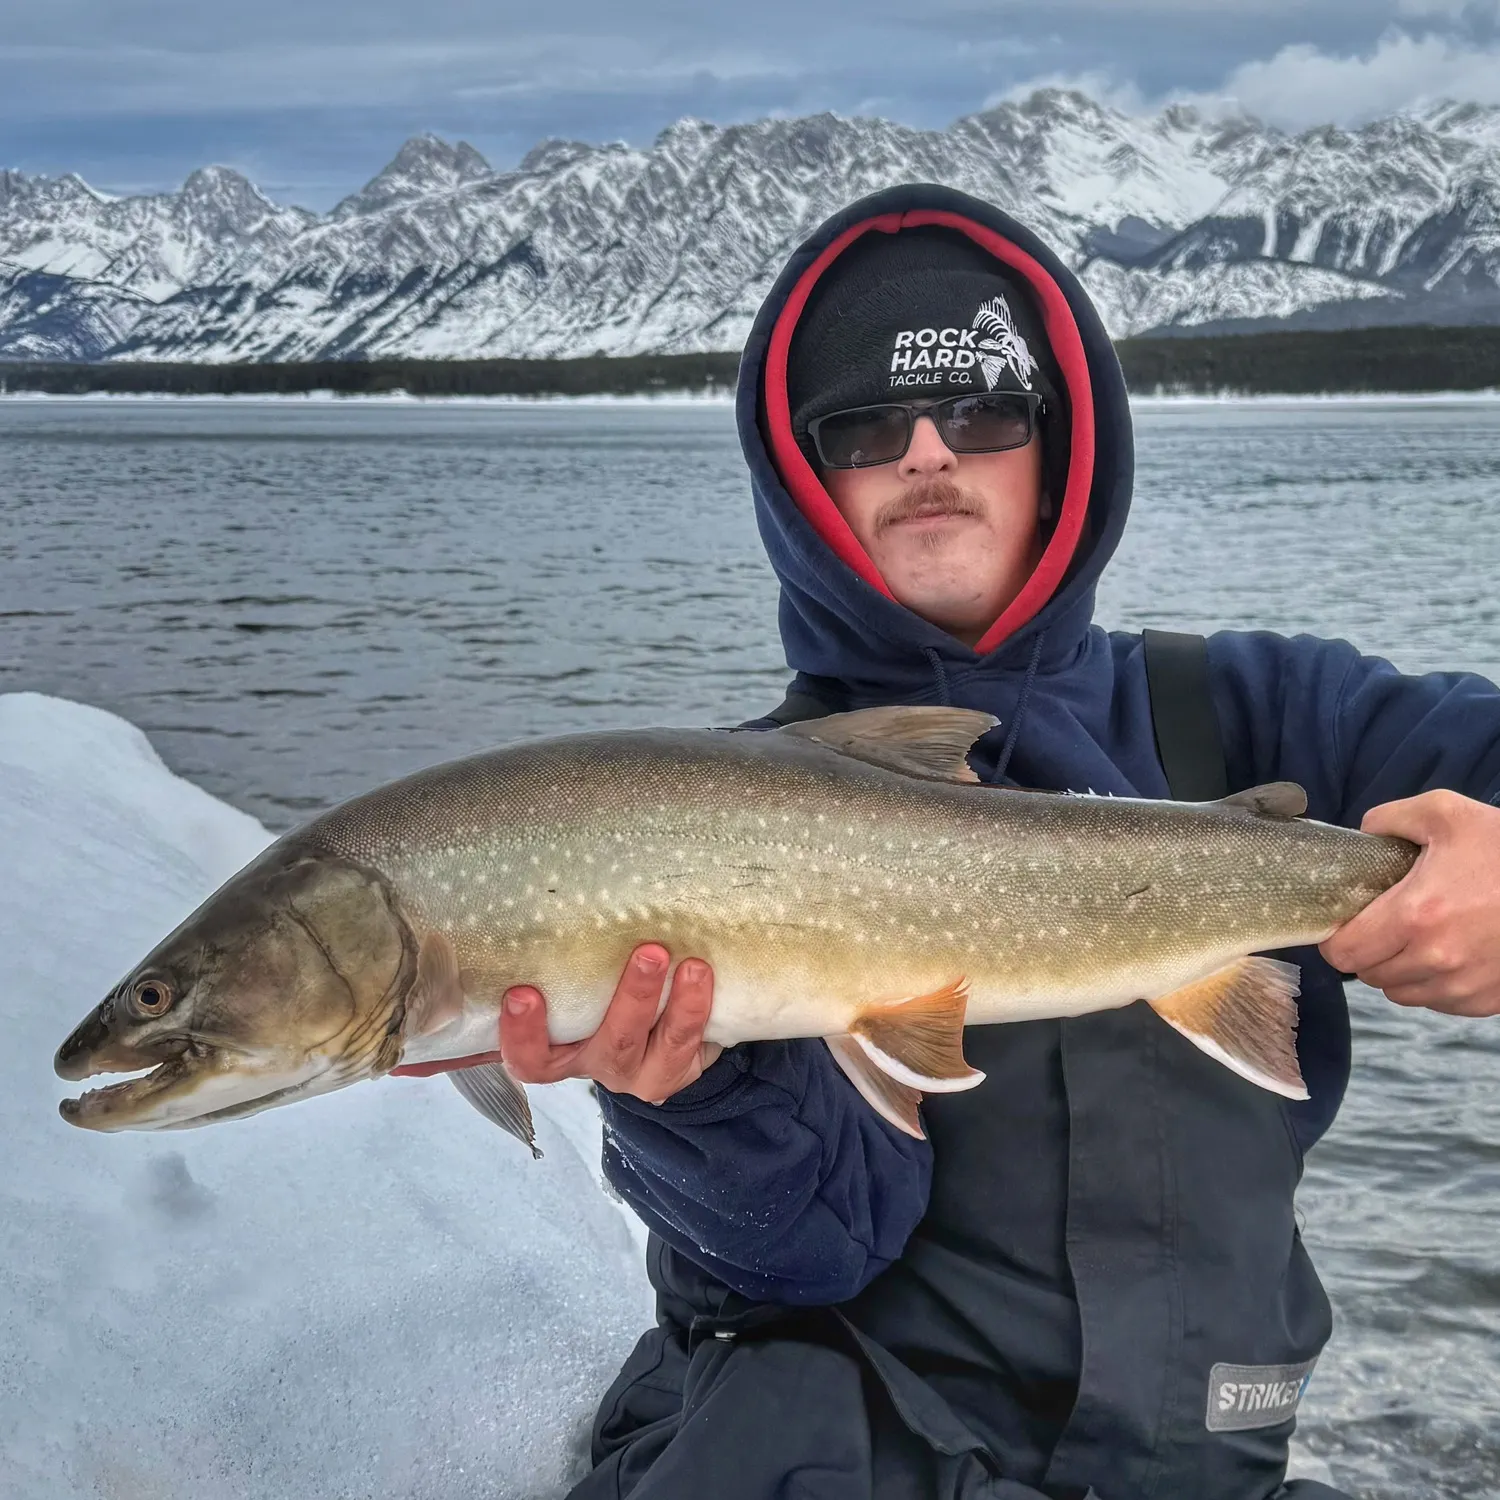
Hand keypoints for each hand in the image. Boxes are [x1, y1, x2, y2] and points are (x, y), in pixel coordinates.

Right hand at [393, 943, 720, 1102]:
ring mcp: (641, 1072)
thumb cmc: (581, 1001)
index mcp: (552, 1054)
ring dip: (678, 1006)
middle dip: (626, 1001)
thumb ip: (506, 979)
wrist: (649, 1043)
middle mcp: (595, 1066)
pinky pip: (696, 1048)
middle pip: (606, 1048)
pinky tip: (710, 975)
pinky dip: (704, 1012)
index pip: (527, 1058)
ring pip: (659, 1048)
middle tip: (647, 951)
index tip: (522, 991)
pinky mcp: (681, 1067)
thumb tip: (422, 978)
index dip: (523, 1033)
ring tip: (691, 963)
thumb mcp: (552, 995)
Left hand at [1320, 789, 1499, 1016]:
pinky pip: (1439, 1002)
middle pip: (1369, 975)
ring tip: (1415, 938)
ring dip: (1398, 971)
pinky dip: (1433, 984)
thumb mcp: (1445, 812)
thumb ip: (1389, 818)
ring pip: (1402, 993)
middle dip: (1368, 951)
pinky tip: (1446, 953)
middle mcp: (1437, 959)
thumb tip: (1362, 834)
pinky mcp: (1488, 1000)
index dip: (1337, 938)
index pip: (1344, 953)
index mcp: (1416, 916)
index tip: (1345, 923)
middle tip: (1382, 925)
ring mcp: (1465, 985)